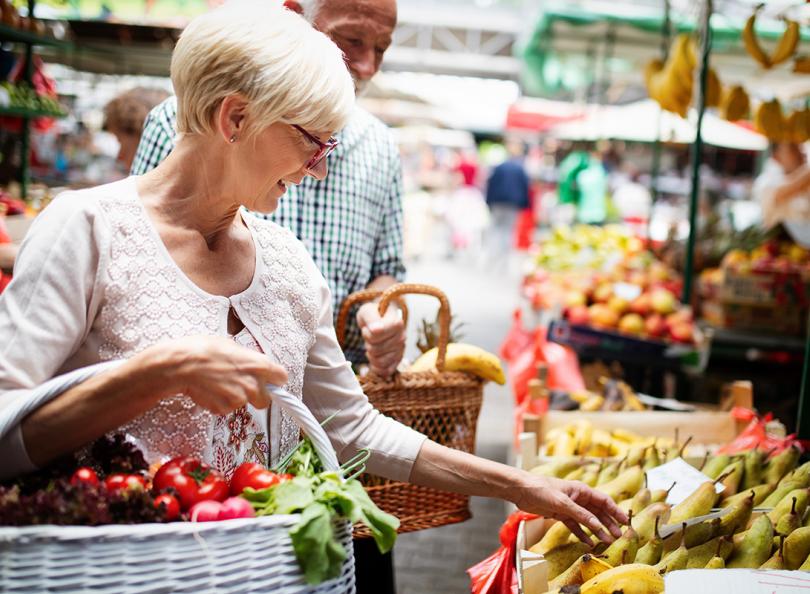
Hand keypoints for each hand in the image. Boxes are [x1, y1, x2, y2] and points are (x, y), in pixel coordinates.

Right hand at [143, 336, 287, 415]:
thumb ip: (246, 358)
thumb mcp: (231, 346)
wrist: (182, 365)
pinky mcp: (225, 408)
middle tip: (242, 387)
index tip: (270, 380)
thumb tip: (250, 363)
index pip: (282, 377)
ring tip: (218, 384)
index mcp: (259, 365)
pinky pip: (226, 409)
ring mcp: (240, 399)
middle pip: (266, 400)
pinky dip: (219, 402)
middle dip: (256, 396)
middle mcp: (254, 384)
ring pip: (243, 404)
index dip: (275, 380)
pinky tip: (209, 390)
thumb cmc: (203, 350)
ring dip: (234, 398)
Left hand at [356, 302, 405, 377]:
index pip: (375, 336)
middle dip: (368, 343)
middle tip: (370, 336)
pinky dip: (377, 368)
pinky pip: (386, 371)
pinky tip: (373, 361)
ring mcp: (401, 350)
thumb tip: (377, 330)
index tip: (368, 327)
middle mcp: (402, 337)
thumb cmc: (373, 314)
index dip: (367, 332)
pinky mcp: (398, 360)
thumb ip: (371, 318)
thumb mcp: (367, 310)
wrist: (381, 318)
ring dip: (371, 355)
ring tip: (373, 345)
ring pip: (380, 362)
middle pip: (376, 350)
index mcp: (397, 323)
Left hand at [513, 474, 627, 544]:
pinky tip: (589, 543)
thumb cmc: (541, 489)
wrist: (521, 490)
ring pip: (588, 520)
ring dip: (597, 530)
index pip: (604, 500)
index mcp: (581, 490)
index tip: (625, 522)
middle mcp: (578, 498)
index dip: (615, 511)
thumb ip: (580, 514)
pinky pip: (575, 525)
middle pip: (598, 512)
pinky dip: (582, 534)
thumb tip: (598, 525)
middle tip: (619, 536)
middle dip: (608, 524)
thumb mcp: (562, 502)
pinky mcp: (560, 514)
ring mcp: (569, 506)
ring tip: (606, 542)